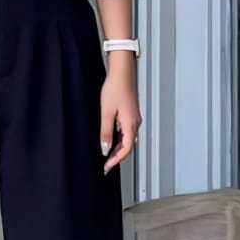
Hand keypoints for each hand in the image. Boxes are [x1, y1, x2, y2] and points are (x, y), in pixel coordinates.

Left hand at [99, 52, 141, 174]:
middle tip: (106, 165)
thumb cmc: (115, 89)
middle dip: (116, 157)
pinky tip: (110, 139)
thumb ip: (105, 132)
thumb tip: (105, 149)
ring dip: (117, 148)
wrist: (122, 72)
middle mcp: (135, 123)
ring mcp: (133, 118)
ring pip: (127, 139)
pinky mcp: (130, 113)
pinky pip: (126, 131)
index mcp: (131, 125)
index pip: (125, 150)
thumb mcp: (106, 112)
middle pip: (127, 146)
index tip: (106, 167)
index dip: (116, 160)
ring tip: (106, 155)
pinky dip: (119, 139)